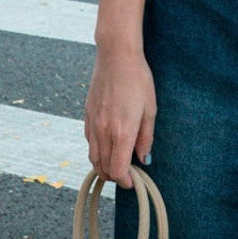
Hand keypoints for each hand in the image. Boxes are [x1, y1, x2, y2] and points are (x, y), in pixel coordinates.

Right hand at [84, 50, 156, 188]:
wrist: (116, 57)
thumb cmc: (138, 80)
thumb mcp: (150, 110)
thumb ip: (146, 138)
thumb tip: (143, 159)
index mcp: (122, 132)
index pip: (118, 170)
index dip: (125, 181)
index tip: (133, 181)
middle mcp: (104, 131)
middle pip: (103, 168)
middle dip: (115, 176)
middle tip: (127, 175)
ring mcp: (93, 124)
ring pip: (93, 158)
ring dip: (103, 167)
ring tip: (117, 165)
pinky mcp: (87, 116)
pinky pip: (89, 143)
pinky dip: (97, 152)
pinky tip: (107, 147)